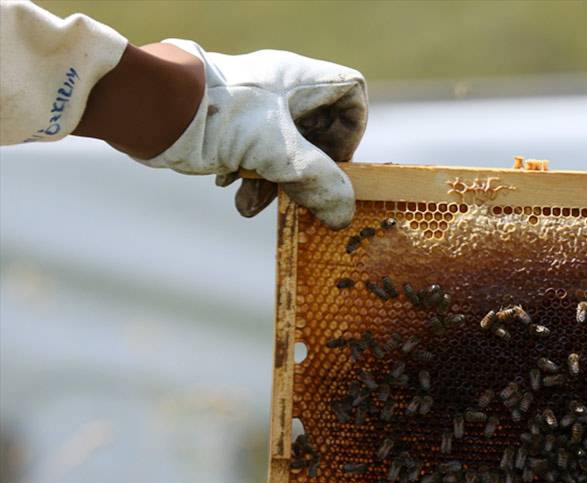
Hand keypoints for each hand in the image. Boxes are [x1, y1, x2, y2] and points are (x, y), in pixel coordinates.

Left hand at [142, 41, 366, 228]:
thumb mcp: (279, 155)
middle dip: (308, 170)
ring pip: (286, 146)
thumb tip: (344, 215)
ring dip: (277, 182)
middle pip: (319, 130)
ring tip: (255, 203)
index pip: (351, 93)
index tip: (335, 161)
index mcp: (299, 79)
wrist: (151, 110)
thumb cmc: (219, 120)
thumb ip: (319, 184)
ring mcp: (254, 104)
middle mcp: (280, 87)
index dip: (351, 131)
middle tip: (299, 195)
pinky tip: (233, 192)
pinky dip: (251, 175)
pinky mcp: (230, 122)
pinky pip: (256, 151)